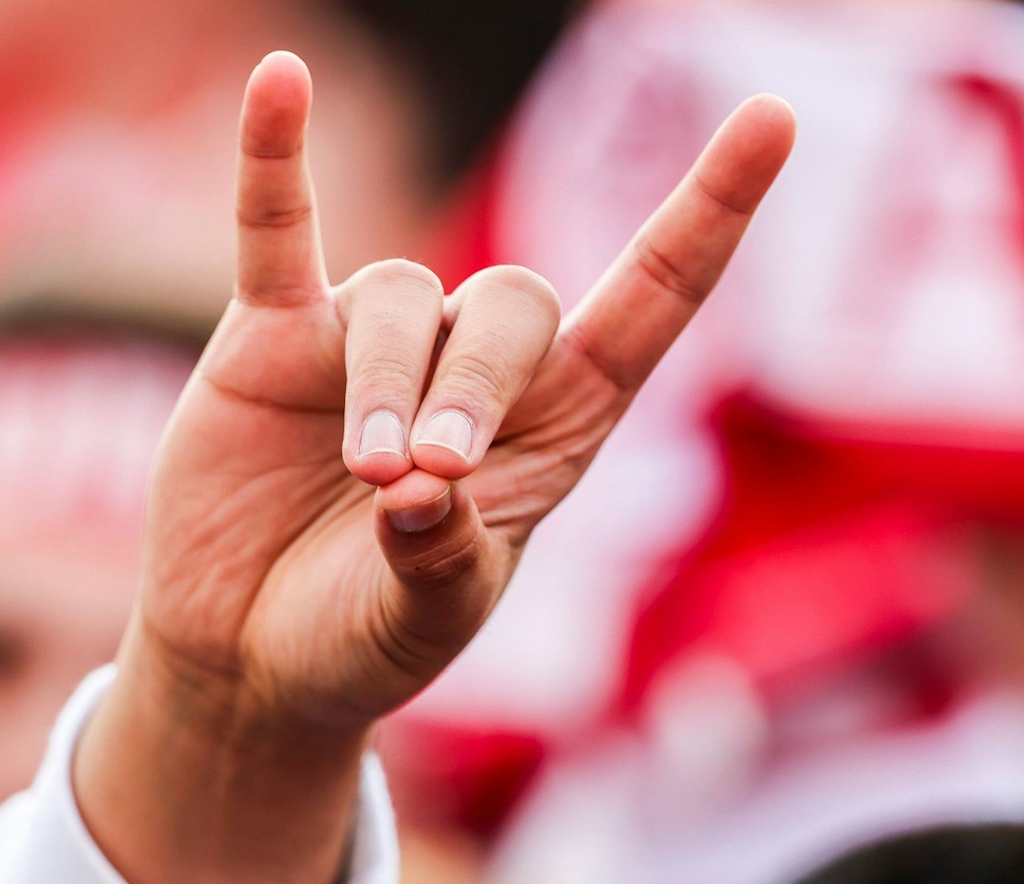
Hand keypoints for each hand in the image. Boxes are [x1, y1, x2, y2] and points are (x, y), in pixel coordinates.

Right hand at [82, 51, 793, 883]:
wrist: (250, 661)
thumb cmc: (363, 642)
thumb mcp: (425, 625)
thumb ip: (438, 567)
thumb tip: (421, 494)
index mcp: (558, 427)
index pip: (652, 300)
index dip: (712, 211)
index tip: (773, 118)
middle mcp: (477, 366)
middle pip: (515, 304)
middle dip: (477, 382)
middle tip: (429, 474)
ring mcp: (373, 340)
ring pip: (402, 298)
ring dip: (388, 382)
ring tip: (366, 475)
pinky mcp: (272, 334)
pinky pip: (278, 228)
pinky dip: (275, 159)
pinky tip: (279, 82)